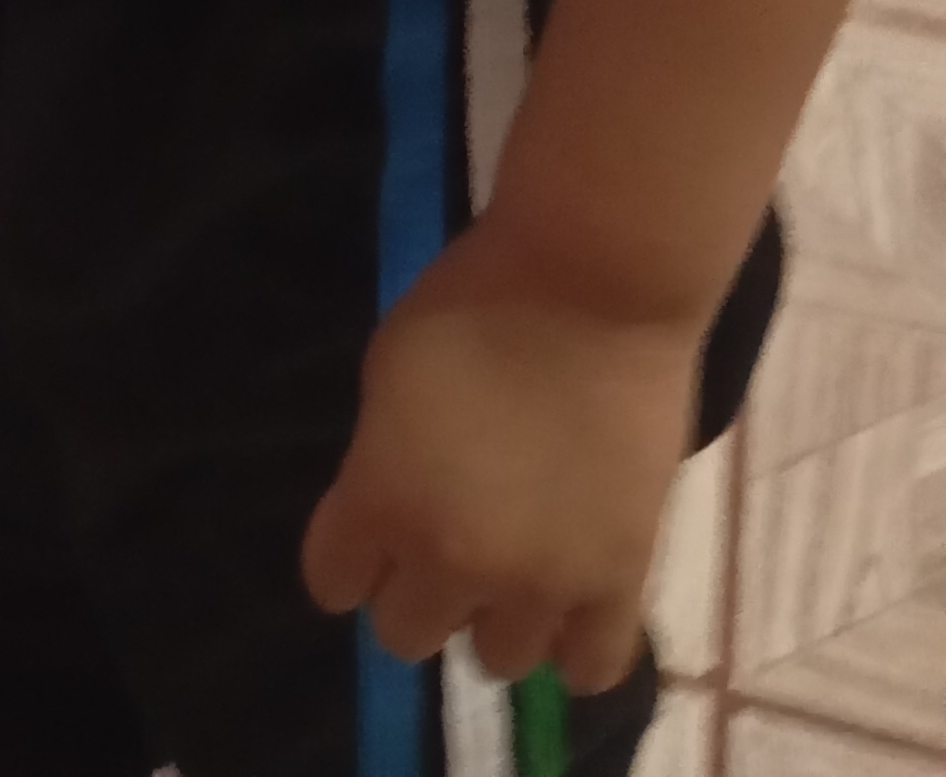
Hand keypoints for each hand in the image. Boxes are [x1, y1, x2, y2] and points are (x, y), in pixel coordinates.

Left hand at [301, 222, 706, 690]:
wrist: (591, 286)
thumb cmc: (472, 302)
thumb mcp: (386, 373)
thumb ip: (381, 461)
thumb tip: (394, 503)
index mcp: (381, 501)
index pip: (334, 582)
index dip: (348, 559)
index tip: (367, 533)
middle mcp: (454, 560)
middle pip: (408, 632)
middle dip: (417, 591)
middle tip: (446, 540)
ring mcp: (542, 581)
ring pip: (498, 659)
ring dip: (496, 617)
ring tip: (515, 566)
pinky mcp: (620, 579)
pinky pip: (594, 667)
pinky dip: (576, 651)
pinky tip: (568, 609)